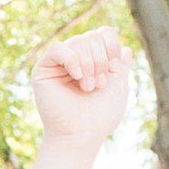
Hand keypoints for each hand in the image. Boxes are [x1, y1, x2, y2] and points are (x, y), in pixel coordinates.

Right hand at [33, 27, 130, 150]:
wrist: (80, 135)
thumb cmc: (99, 116)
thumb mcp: (119, 86)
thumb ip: (121, 65)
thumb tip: (125, 48)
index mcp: (92, 61)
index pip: (103, 34)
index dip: (112, 46)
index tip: (116, 70)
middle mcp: (75, 60)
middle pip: (92, 37)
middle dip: (101, 60)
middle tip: (99, 85)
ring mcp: (58, 64)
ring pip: (78, 42)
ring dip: (89, 65)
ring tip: (88, 87)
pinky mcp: (43, 70)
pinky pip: (58, 49)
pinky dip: (72, 60)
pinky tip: (77, 76)